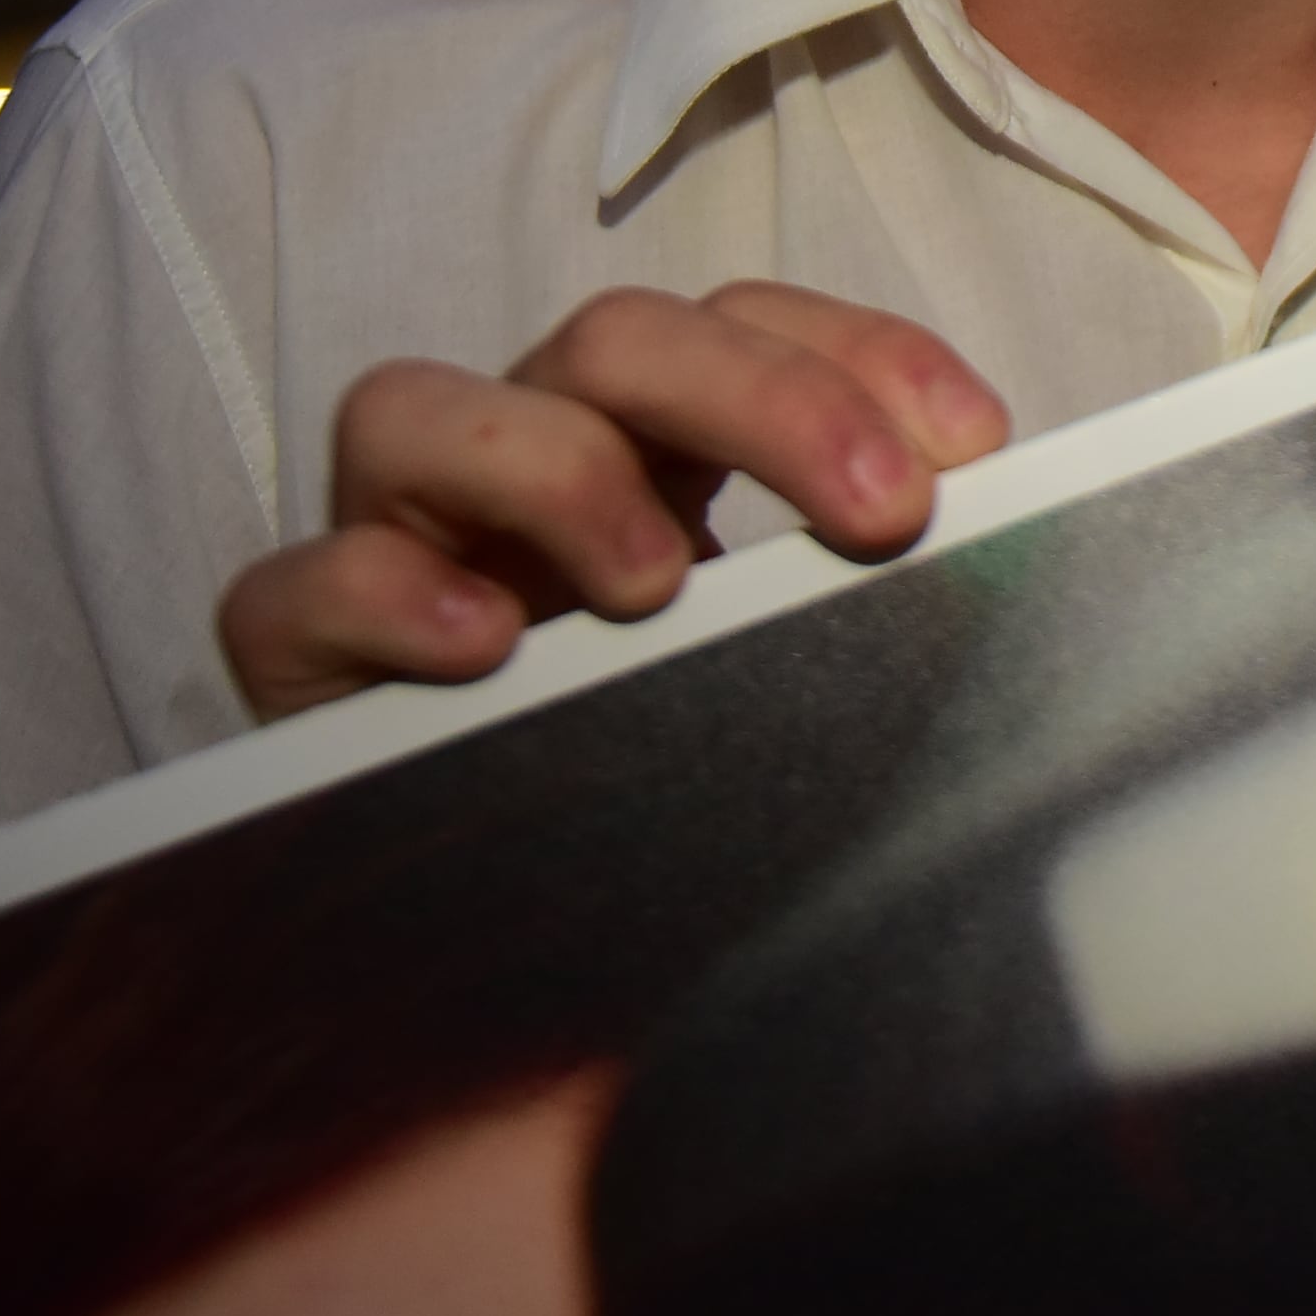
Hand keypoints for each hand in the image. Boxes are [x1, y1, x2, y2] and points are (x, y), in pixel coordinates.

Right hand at [217, 281, 1009, 721]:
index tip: (976, 445)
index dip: (858, 351)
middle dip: (760, 397)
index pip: (741, 324)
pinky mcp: (291, 661)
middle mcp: (515, 465)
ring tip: (657, 585)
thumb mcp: (785, 685)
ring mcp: (389, 547)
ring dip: (557, 470)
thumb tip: (1024, 565)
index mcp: (646, 451)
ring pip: (411, 408)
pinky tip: (481, 648)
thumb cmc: (670, 799)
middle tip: (883, 512)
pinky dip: (381, 592)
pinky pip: (296, 585)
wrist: (499, 992)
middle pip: (609, 339)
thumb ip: (863, 613)